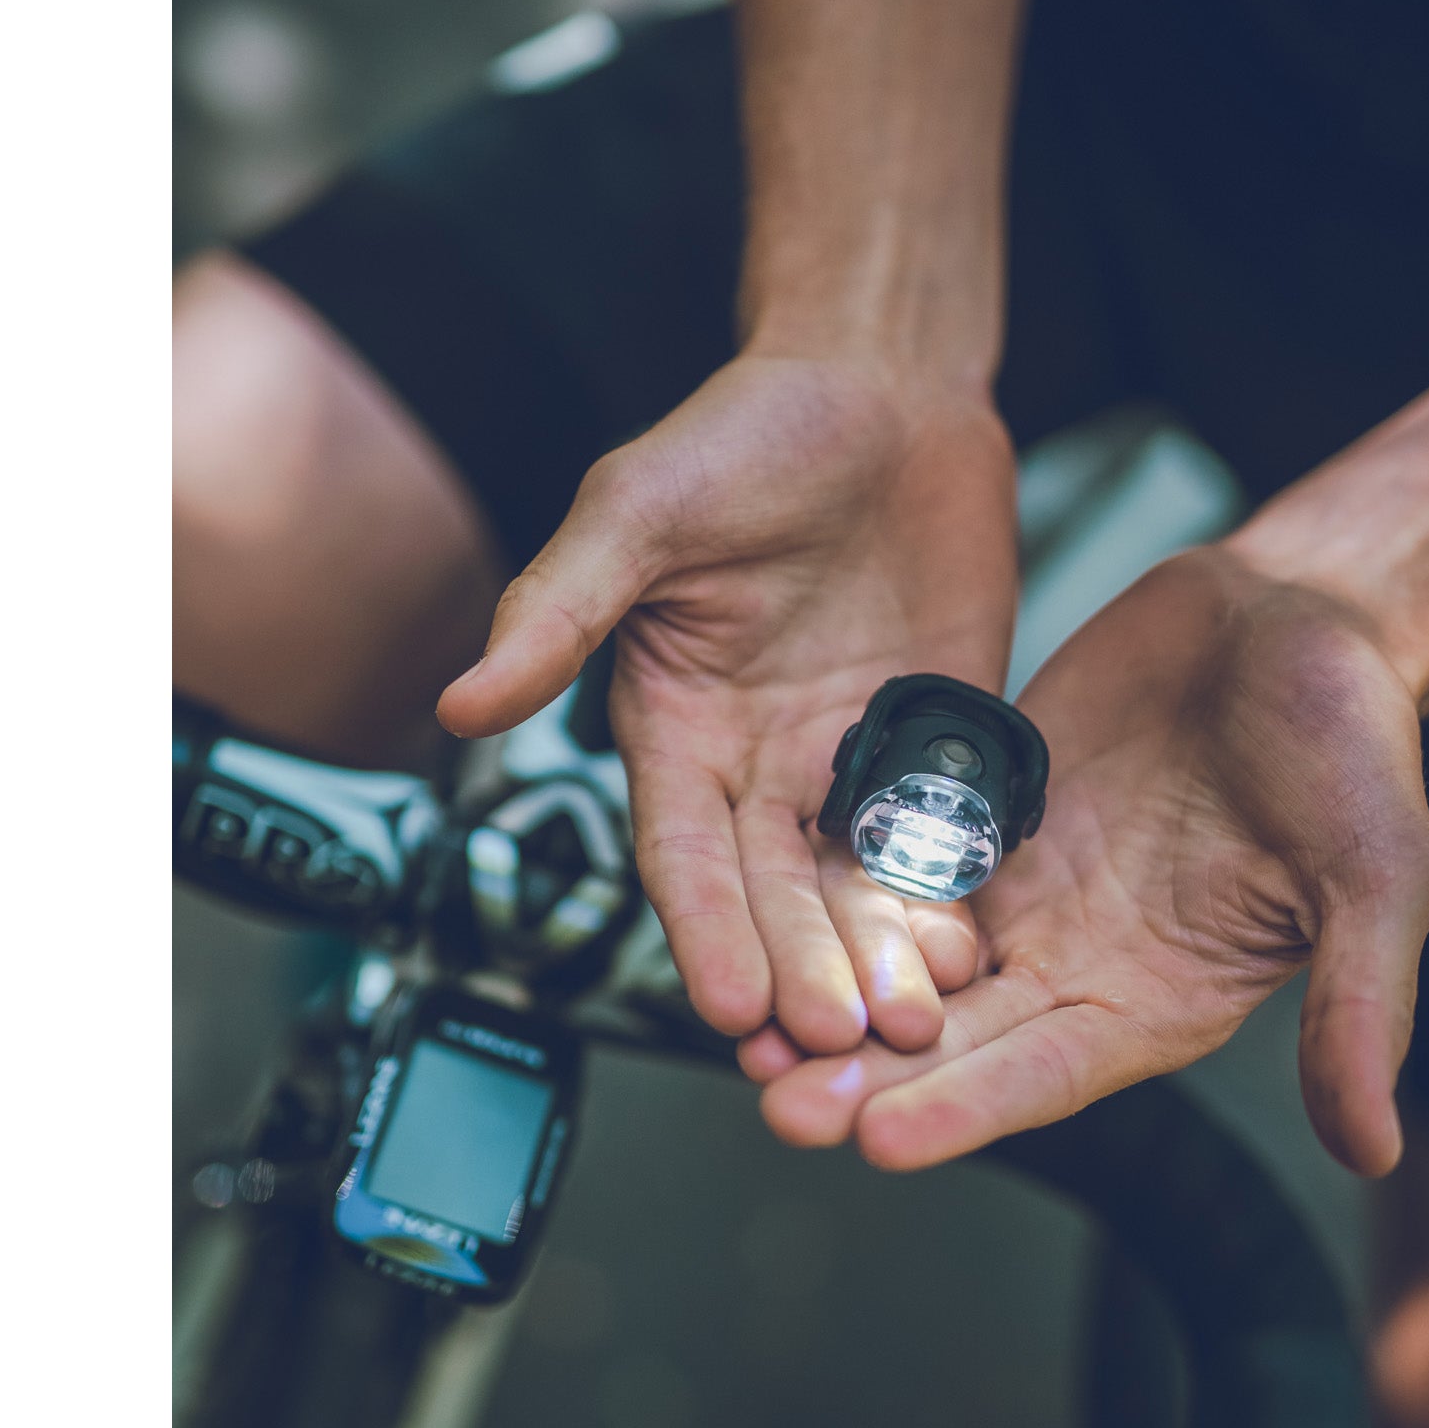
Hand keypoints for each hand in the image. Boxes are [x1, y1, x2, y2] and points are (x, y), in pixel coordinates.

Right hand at [438, 352, 1010, 1050]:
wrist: (883, 386)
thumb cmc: (744, 433)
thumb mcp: (638, 510)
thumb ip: (559, 612)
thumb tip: (459, 702)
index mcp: (675, 725)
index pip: (681, 852)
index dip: (704, 929)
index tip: (730, 1005)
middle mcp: (757, 761)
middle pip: (773, 891)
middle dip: (799, 968)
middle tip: (830, 1041)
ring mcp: (847, 759)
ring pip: (855, 884)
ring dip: (875, 957)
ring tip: (905, 1025)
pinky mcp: (931, 741)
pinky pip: (939, 835)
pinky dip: (948, 895)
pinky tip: (968, 952)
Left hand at [747, 543, 1428, 1174]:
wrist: (1295, 614)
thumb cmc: (1354, 744)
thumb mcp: (1377, 874)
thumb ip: (1357, 1004)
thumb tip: (1370, 1149)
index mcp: (1161, 998)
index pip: (1050, 1074)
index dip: (969, 1108)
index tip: (882, 1142)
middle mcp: (1078, 959)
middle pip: (958, 1038)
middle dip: (869, 1078)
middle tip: (779, 1107)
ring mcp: (1022, 889)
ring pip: (908, 961)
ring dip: (833, 997)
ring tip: (746, 1029)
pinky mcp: (979, 815)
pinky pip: (896, 861)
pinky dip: (835, 894)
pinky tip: (766, 909)